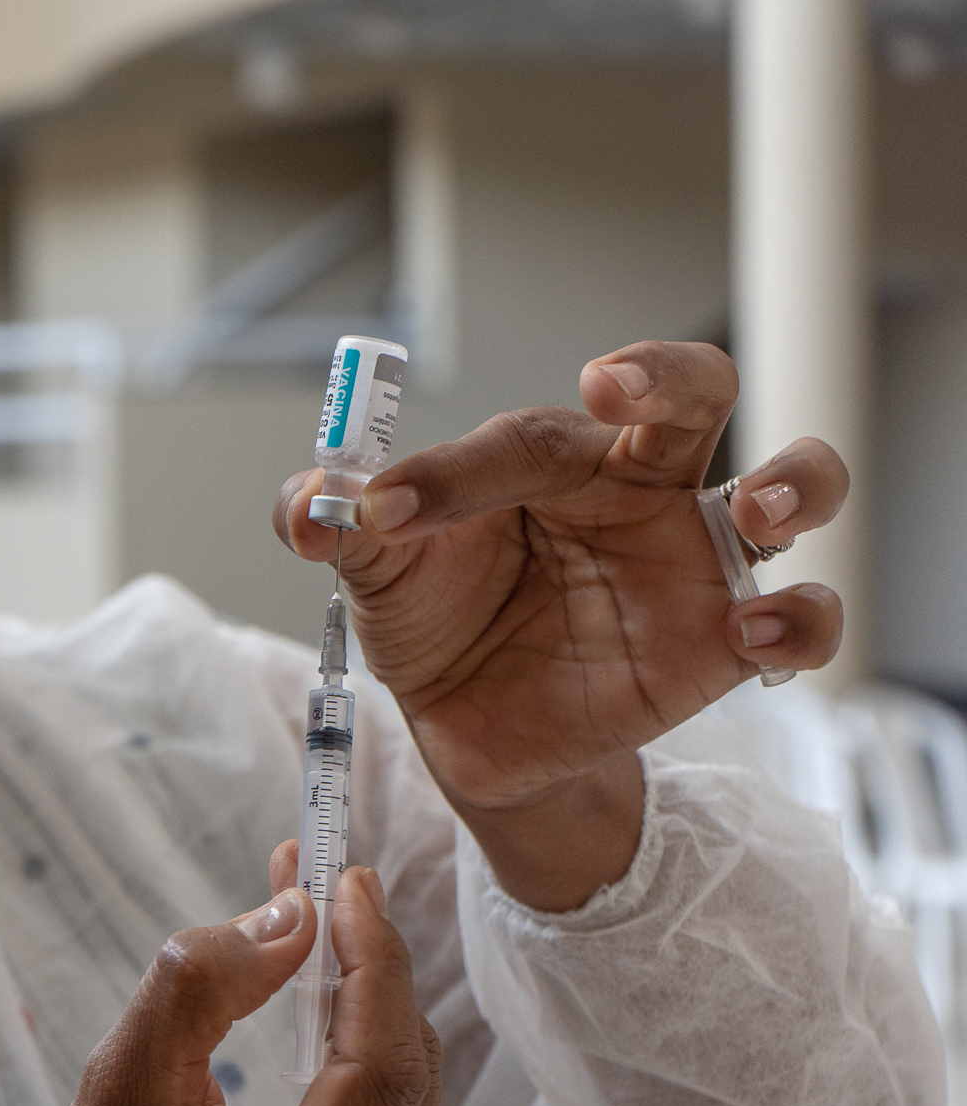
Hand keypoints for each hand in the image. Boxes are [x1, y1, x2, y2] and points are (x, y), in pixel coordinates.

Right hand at [26, 845, 441, 1105]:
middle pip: (408, 1078)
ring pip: (413, 1102)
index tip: (340, 882)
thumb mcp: (118, 1099)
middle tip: (317, 885)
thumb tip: (288, 916)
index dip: (371, 962)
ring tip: (313, 935)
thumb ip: (197, 994)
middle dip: (366, 964)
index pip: (381, 1071)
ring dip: (369, 1005)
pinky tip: (326, 1012)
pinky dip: (367, 1058)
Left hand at [275, 341, 846, 907]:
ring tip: (753, 507)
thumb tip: (304, 508)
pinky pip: (801, 624)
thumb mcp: (378, 578)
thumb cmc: (436, 623)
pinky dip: (798, 622)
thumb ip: (343, 529)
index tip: (382, 510)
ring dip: (795, 481)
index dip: (451, 472)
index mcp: (551, 459)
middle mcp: (636, 490)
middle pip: (693, 392)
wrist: (468, 731)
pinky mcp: (726, 645)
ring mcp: (694, 562)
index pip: (523, 439)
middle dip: (666, 374)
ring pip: (796, 484)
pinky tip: (750, 637)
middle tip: (614, 388)